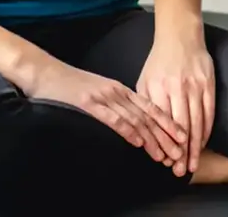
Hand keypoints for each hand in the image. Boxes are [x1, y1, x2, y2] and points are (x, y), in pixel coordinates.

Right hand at [25, 58, 187, 165]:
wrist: (45, 73)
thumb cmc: (68, 86)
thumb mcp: (97, 93)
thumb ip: (113, 106)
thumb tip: (130, 125)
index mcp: (119, 89)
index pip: (150, 107)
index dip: (167, 122)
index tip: (181, 137)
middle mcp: (116, 92)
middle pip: (147, 115)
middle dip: (166, 134)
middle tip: (180, 151)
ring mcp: (103, 97)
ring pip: (135, 119)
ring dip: (152, 138)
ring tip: (165, 154)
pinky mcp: (89, 103)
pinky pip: (113, 118)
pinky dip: (127, 130)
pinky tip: (137, 142)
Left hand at [137, 24, 215, 175]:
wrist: (180, 35)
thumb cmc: (159, 61)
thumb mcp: (145, 80)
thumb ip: (145, 105)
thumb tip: (143, 133)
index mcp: (158, 88)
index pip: (161, 123)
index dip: (163, 144)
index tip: (164, 162)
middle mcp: (177, 88)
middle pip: (180, 127)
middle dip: (180, 152)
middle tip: (180, 171)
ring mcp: (194, 86)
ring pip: (196, 123)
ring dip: (195, 147)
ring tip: (192, 164)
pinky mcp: (208, 83)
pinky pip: (209, 113)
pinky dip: (206, 131)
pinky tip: (202, 143)